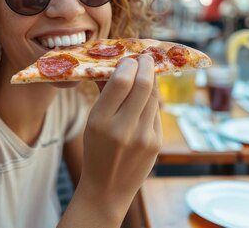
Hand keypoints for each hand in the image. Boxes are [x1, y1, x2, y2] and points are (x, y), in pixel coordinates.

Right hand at [78, 55, 161, 219]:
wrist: (107, 190)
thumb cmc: (96, 151)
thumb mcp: (92, 122)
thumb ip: (105, 94)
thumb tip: (115, 65)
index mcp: (100, 121)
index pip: (121, 81)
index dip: (129, 64)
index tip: (129, 58)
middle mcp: (123, 128)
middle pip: (143, 85)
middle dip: (146, 66)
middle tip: (144, 58)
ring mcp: (143, 137)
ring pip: (153, 96)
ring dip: (151, 80)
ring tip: (146, 71)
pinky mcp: (156, 143)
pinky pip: (156, 112)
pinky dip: (151, 99)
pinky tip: (147, 95)